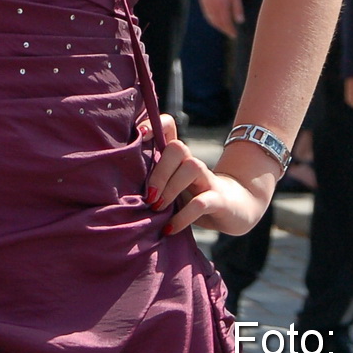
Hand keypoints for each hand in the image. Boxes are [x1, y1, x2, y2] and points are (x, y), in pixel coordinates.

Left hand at [144, 114, 268, 234]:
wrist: (235, 210)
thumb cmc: (194, 197)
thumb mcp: (171, 186)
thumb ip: (152, 181)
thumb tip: (117, 188)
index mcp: (179, 157)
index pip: (169, 126)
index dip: (155, 124)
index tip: (140, 135)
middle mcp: (193, 163)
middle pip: (177, 148)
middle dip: (159, 172)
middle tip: (149, 197)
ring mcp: (208, 180)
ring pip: (191, 167)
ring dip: (171, 189)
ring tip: (158, 209)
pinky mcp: (220, 200)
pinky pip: (201, 203)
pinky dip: (183, 217)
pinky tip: (170, 228)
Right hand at [199, 0, 244, 37]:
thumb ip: (238, 8)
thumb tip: (240, 21)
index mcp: (222, 5)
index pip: (226, 22)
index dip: (230, 30)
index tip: (234, 35)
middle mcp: (213, 6)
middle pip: (218, 22)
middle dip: (224, 29)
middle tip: (229, 33)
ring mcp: (207, 4)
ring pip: (211, 19)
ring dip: (217, 25)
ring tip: (223, 28)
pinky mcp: (203, 1)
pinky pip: (206, 14)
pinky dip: (211, 19)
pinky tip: (215, 20)